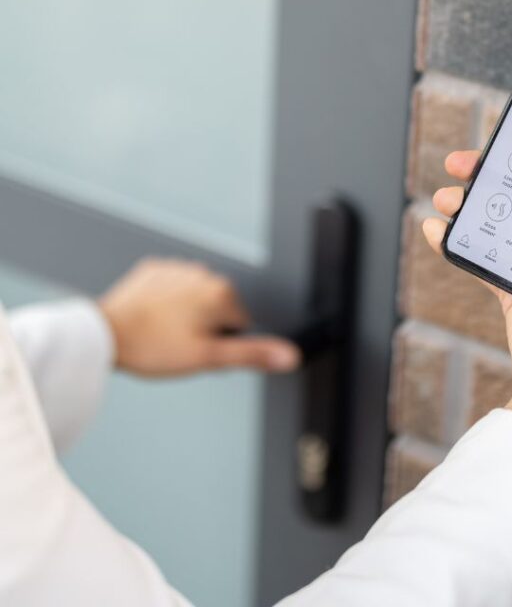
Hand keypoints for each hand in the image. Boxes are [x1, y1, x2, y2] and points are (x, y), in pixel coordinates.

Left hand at [98, 259, 300, 376]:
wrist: (104, 334)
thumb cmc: (154, 347)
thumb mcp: (208, 358)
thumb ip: (253, 354)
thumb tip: (291, 355)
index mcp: (222, 293)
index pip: (240, 323)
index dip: (220, 343)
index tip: (199, 350)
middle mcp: (205, 273)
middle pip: (218, 308)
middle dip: (204, 327)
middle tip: (180, 345)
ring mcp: (178, 268)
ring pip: (194, 298)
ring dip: (185, 314)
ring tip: (162, 333)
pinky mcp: (154, 269)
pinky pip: (170, 287)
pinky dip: (164, 301)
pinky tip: (151, 317)